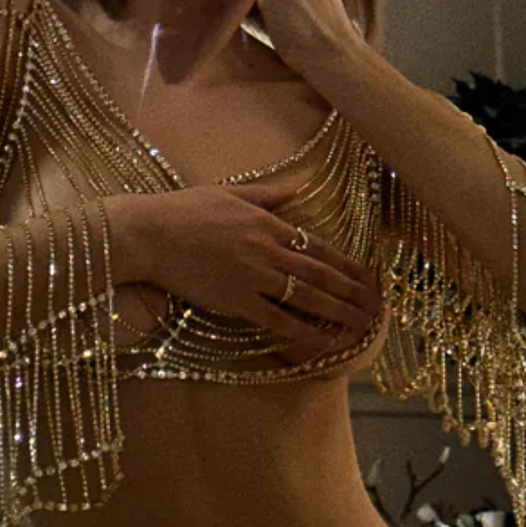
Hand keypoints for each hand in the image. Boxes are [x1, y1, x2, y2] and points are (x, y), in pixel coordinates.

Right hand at [106, 185, 380, 364]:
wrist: (148, 234)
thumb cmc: (183, 210)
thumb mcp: (229, 191)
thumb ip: (268, 192)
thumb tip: (301, 184)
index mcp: (267, 222)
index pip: (317, 246)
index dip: (347, 265)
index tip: (369, 278)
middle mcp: (267, 249)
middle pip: (320, 274)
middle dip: (352, 292)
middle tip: (376, 308)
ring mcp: (253, 276)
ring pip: (306, 297)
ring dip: (338, 313)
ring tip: (362, 326)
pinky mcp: (236, 301)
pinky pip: (278, 320)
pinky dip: (303, 333)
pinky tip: (323, 342)